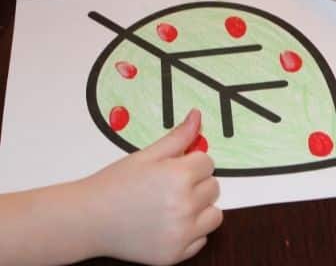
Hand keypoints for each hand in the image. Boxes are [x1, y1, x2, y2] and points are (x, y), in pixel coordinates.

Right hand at [83, 109, 222, 264]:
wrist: (88, 219)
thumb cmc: (115, 185)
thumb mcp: (147, 155)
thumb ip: (178, 137)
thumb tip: (197, 116)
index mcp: (179, 177)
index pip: (208, 163)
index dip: (191, 163)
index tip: (172, 169)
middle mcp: (184, 206)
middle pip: (213, 187)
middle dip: (196, 184)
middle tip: (168, 187)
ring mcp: (181, 233)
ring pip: (214, 215)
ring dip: (201, 209)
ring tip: (173, 205)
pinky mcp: (176, 254)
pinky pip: (202, 239)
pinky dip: (191, 232)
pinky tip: (167, 224)